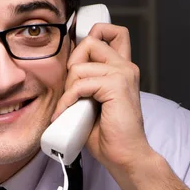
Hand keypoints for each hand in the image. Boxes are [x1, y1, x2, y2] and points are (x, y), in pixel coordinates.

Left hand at [51, 23, 153, 172]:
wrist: (125, 156)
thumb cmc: (108, 134)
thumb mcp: (91, 101)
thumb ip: (84, 82)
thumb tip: (64, 71)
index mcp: (122, 69)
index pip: (112, 32)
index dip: (91, 35)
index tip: (75, 58)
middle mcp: (125, 67)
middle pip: (90, 41)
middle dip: (72, 64)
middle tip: (70, 90)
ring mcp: (123, 74)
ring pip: (80, 65)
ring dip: (68, 89)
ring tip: (69, 108)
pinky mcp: (116, 86)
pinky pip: (80, 84)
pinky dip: (68, 100)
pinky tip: (66, 113)